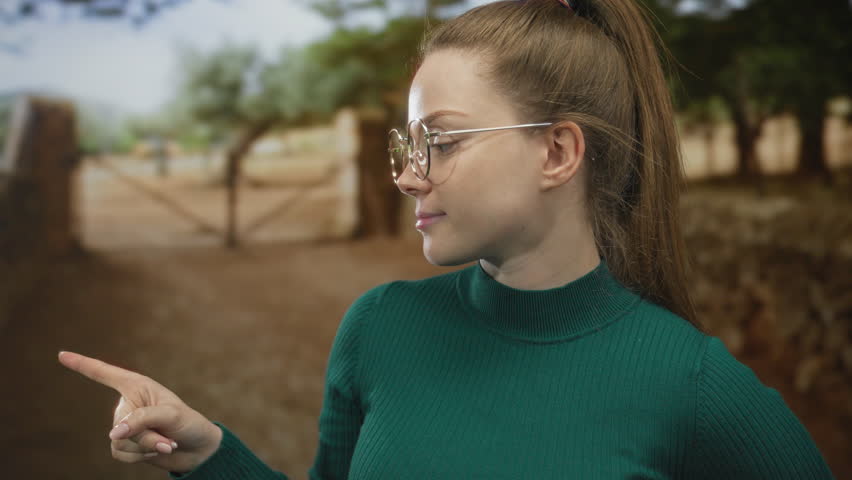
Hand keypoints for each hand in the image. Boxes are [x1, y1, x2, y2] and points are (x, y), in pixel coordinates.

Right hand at [57, 351, 222, 473]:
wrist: (197, 448)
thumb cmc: (188, 423)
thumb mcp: (170, 416)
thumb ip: (141, 421)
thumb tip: (113, 435)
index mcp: (137, 386)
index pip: (105, 374)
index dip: (82, 364)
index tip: (61, 354)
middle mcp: (128, 403)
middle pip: (120, 424)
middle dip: (146, 436)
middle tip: (169, 439)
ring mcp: (125, 425)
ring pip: (119, 441)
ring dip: (146, 447)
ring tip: (167, 442)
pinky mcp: (125, 444)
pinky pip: (121, 454)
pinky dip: (141, 457)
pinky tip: (157, 451)